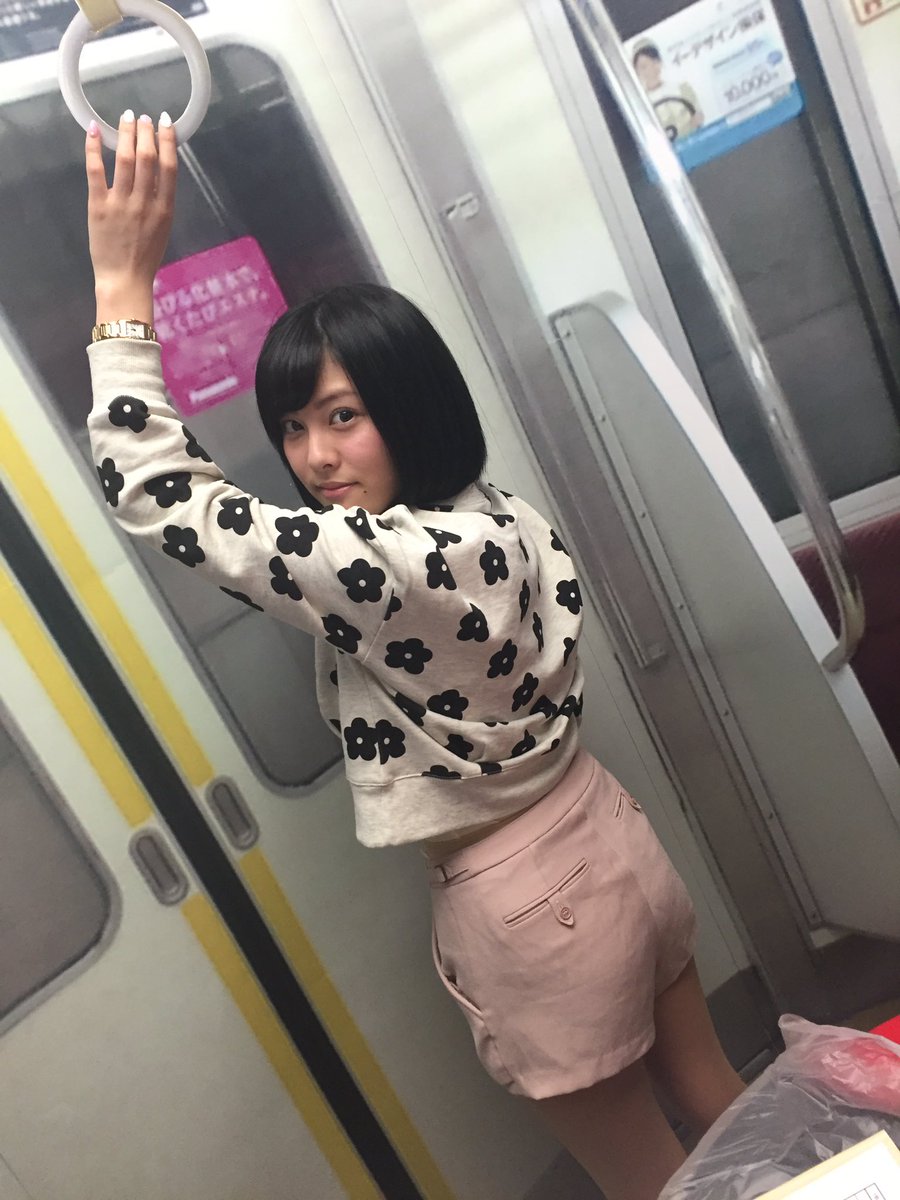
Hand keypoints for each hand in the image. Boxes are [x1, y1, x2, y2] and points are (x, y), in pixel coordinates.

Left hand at [86, 111, 176, 322]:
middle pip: (147, 157)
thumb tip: (159, 170)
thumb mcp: (164, 228)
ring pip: (125, 159)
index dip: (167, 140)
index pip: (169, 167)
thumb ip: (162, 200)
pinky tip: (94, 131)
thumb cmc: (146, 256)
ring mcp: (121, 203)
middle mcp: (145, 202)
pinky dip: (94, 148)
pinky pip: (96, 171)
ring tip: (126, 119)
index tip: (165, 123)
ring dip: (126, 134)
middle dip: (146, 132)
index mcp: (165, 209)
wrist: (125, 279)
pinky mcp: (99, 206)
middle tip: (143, 117)